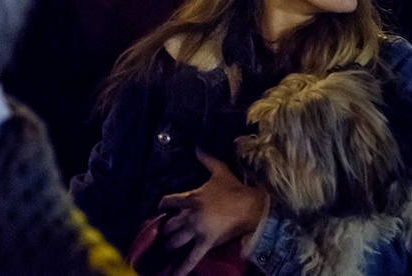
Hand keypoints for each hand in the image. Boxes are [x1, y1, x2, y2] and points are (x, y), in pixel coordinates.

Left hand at [157, 150, 267, 275]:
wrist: (250, 206)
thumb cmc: (234, 188)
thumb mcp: (220, 171)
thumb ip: (206, 159)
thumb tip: (197, 147)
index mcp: (191, 197)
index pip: (169, 201)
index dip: (163, 205)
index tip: (161, 208)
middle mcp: (190, 215)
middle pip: (169, 225)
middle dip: (166, 229)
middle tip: (166, 231)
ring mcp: (196, 231)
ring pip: (175, 241)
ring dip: (170, 245)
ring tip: (169, 248)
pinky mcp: (205, 244)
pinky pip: (190, 259)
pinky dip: (180, 269)